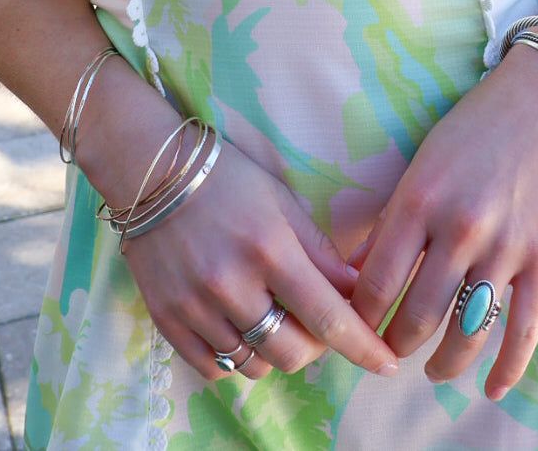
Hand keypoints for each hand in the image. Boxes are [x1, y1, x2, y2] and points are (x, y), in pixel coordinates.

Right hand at [117, 137, 399, 383]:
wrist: (151, 169)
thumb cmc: (226, 178)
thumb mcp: (282, 200)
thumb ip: (320, 251)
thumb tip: (356, 291)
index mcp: (269, 249)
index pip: (327, 315)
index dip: (362, 346)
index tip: (387, 363)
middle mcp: (232, 284)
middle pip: (292, 352)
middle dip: (315, 345)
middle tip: (313, 319)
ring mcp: (195, 307)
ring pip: (254, 366)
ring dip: (274, 352)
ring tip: (272, 318)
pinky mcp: (167, 320)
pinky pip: (213, 369)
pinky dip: (235, 359)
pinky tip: (239, 328)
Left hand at [350, 48, 537, 398]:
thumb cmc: (471, 126)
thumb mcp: (420, 162)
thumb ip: (392, 219)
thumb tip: (354, 272)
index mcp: (419, 198)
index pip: (376, 282)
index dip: (359, 319)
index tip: (353, 331)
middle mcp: (458, 226)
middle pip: (417, 315)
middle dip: (396, 344)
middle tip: (388, 352)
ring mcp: (504, 245)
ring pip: (465, 332)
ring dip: (443, 363)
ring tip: (432, 369)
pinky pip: (522, 330)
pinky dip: (506, 369)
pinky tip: (490, 387)